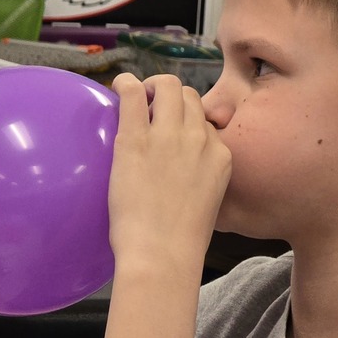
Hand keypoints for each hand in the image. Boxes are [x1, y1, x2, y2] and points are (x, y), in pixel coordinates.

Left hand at [108, 72, 230, 266]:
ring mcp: (168, 136)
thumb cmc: (180, 240)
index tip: (170, 133)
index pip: (205, 122)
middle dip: (171, 97)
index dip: (186, 123)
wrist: (162, 254)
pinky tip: (117, 87)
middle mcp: (199, 138)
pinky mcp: (135, 138)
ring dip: (151, 87)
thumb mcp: (208, 201)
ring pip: (167, 86)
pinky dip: (125, 84)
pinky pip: (132, 92)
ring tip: (136, 99)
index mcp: (221, 155)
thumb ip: (201, 176)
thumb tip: (182, 167)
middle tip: (150, 109)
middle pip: (189, 96)